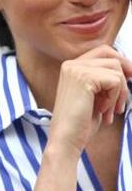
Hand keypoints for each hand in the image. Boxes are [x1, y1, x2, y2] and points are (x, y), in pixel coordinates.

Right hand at [33, 45, 131, 190]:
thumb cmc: (80, 122)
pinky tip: (103, 111)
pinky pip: (114, 81)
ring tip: (109, 110)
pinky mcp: (84, 78)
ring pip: (116, 70)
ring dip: (119, 92)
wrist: (66, 139)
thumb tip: (129, 70)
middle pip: (110, 54)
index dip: (120, 63)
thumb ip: (104, 80)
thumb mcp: (95, 96)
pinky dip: (114, 98)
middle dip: (125, 71)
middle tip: (124, 93)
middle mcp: (71, 64)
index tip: (129, 78)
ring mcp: (76, 69)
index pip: (103, 51)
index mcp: (71, 67)